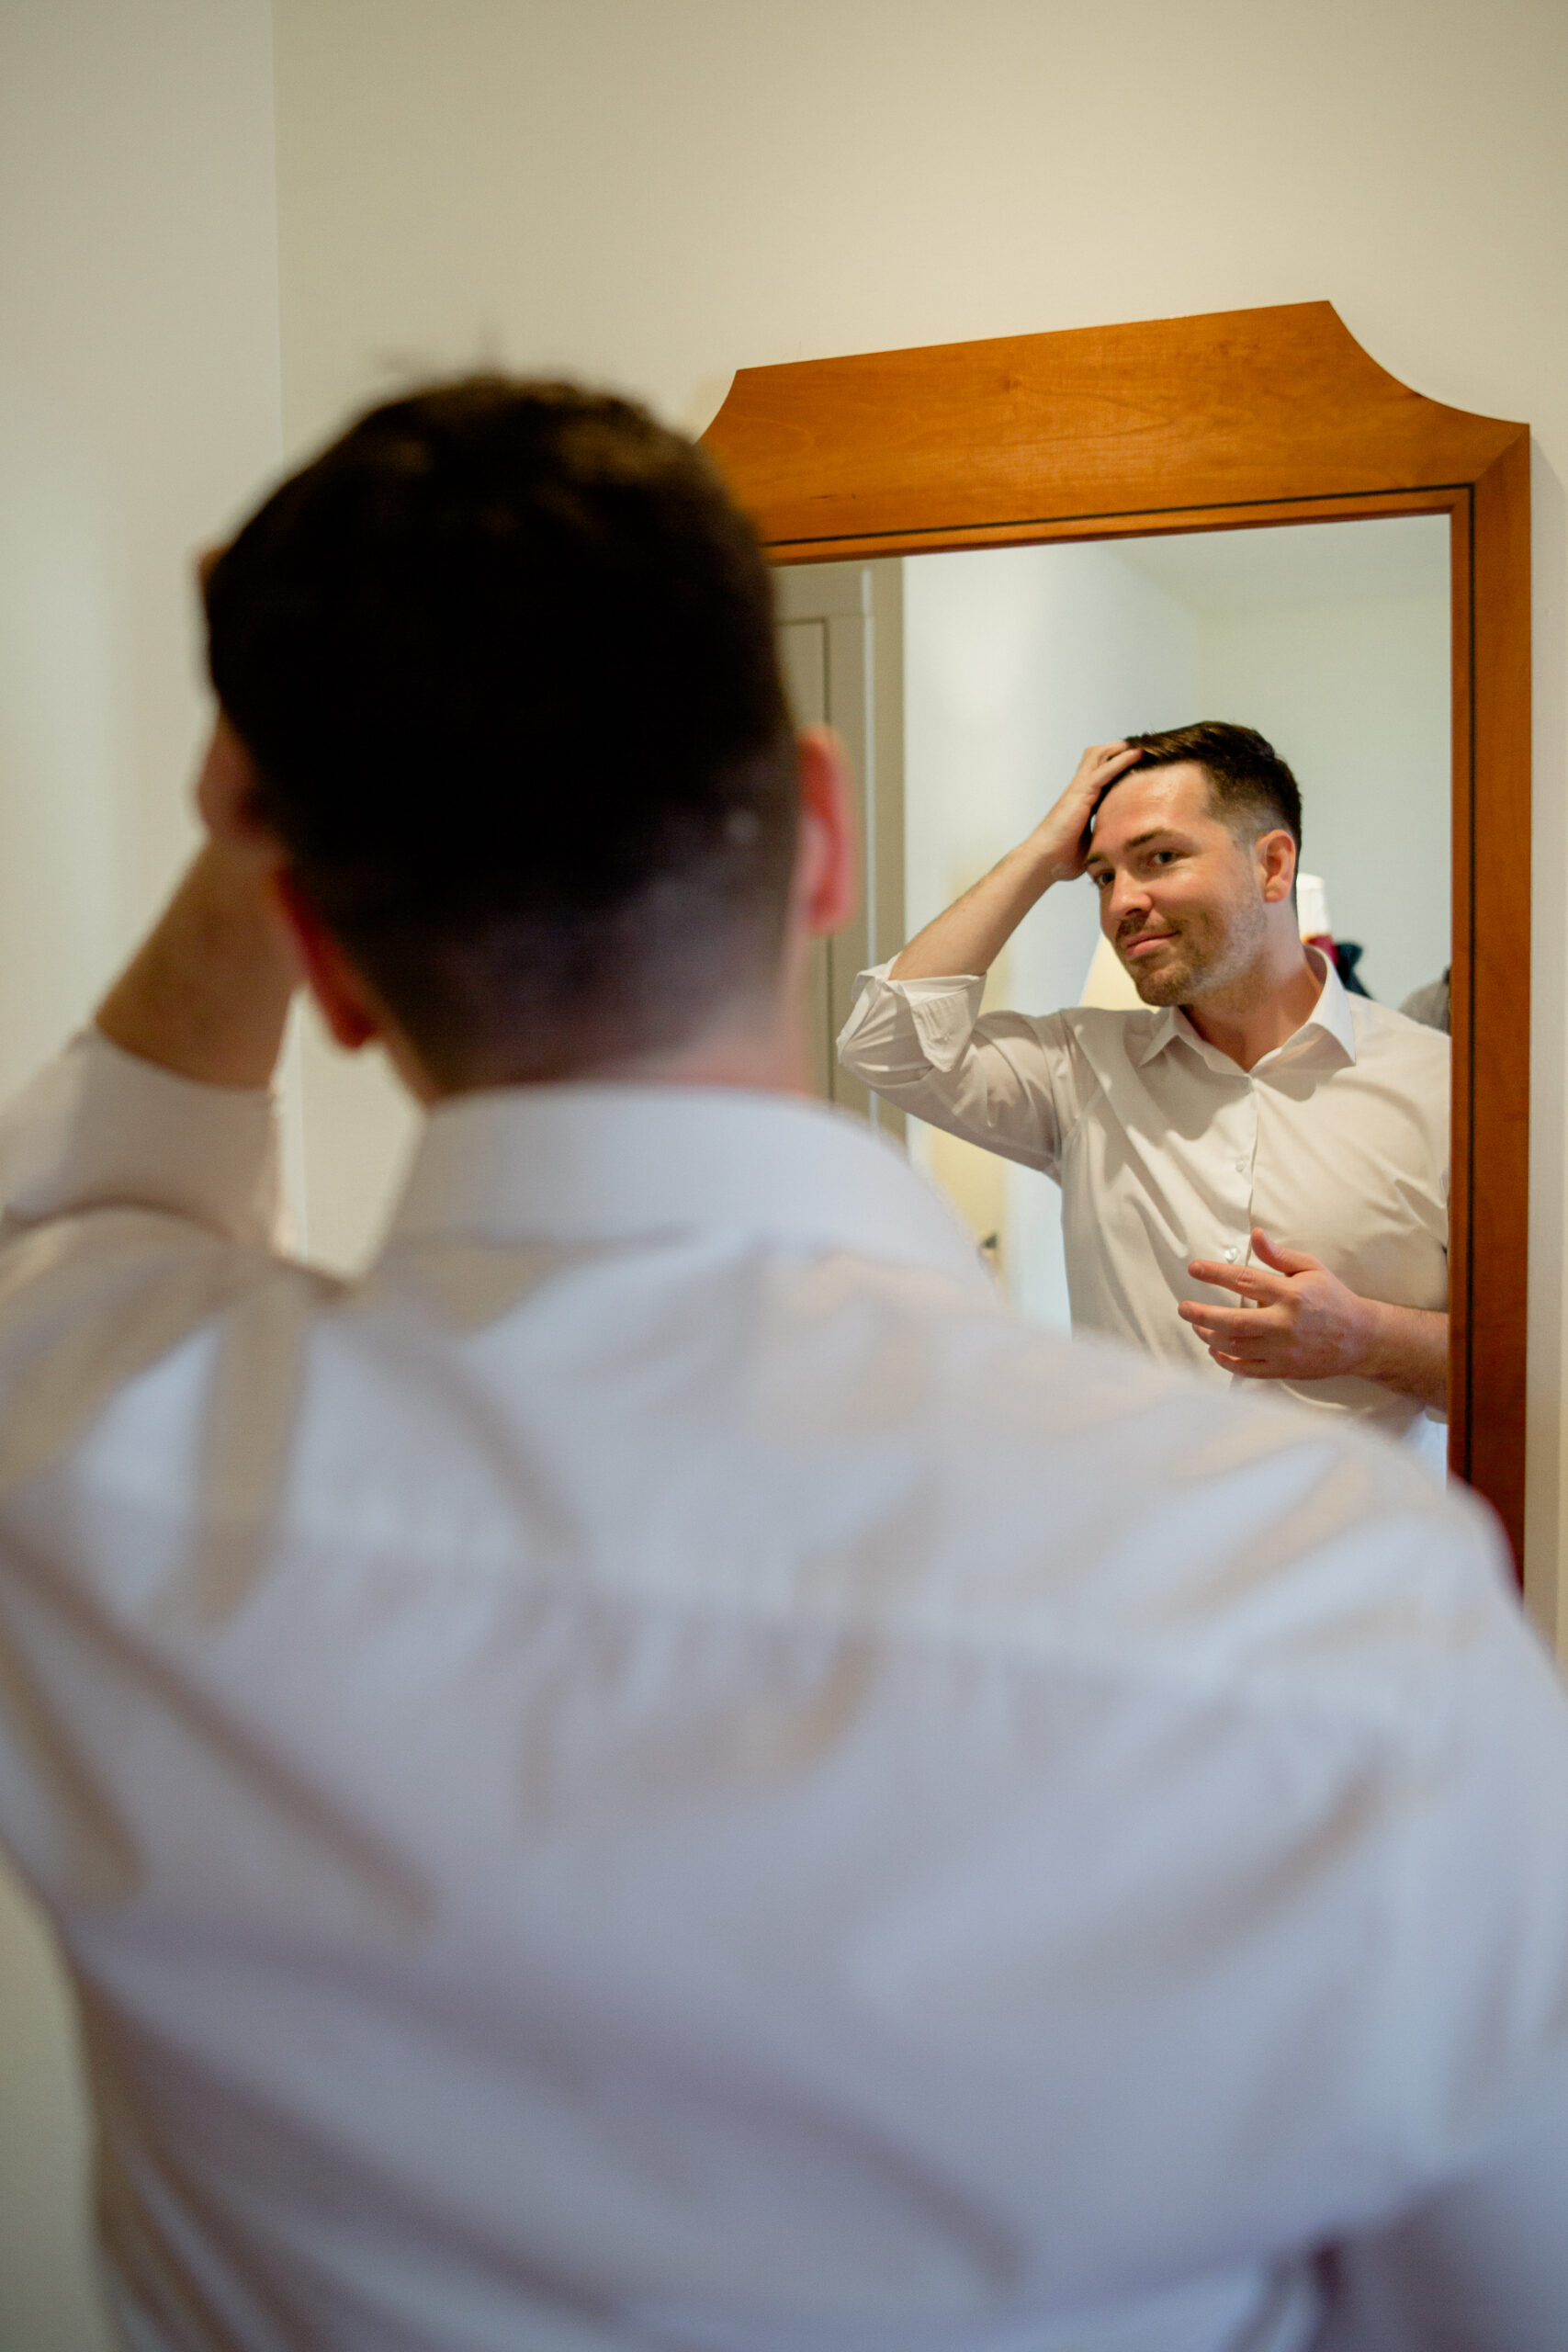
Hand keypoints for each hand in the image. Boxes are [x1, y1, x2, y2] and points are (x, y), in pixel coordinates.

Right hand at [1029, 741, 1144, 885]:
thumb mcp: (1092, 846)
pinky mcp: (1080, 793)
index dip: (1119, 763)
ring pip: (1099, 754)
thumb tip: (1123, 851)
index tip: (1141, 761)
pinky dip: (1121, 760)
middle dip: (1120, 748)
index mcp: (1083, 800)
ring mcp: (1078, 789)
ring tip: (1141, 746)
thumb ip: (1105, 840)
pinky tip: (1137, 754)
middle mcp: (1079, 789)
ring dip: (1120, 748)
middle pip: (1098, 755)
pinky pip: (1104, 770)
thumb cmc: (1062, 860)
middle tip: (1143, 749)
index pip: (1102, 772)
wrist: (1044, 862)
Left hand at [1179, 1227, 1373, 1381]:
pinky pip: (1246, 1368)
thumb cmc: (1333, 1299)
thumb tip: (1255, 1235)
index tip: (1194, 1269)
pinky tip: (1214, 1349)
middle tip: (1183, 1308)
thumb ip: (1279, 1256)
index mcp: (1291, 1293)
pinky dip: (1225, 1361)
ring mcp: (1283, 1349)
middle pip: (1233, 1320)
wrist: (1360, 1338)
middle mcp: (1285, 1323)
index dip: (1215, 1273)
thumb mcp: (1311, 1269)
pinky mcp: (1283, 1369)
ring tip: (1197, 1325)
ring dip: (1209, 1336)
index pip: (1245, 1280)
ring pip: (1236, 1346)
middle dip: (1202, 1314)